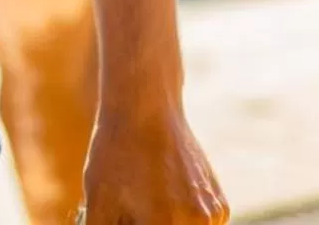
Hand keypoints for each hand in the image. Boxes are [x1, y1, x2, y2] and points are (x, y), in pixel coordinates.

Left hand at [82, 103, 228, 222]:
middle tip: (134, 212)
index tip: (130, 220)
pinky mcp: (220, 206)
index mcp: (165, 224)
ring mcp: (213, 215)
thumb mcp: (98, 201)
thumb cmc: (116, 152)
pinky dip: (184, 224)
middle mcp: (197, 222)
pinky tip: (163, 199)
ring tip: (145, 204)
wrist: (146, 106)